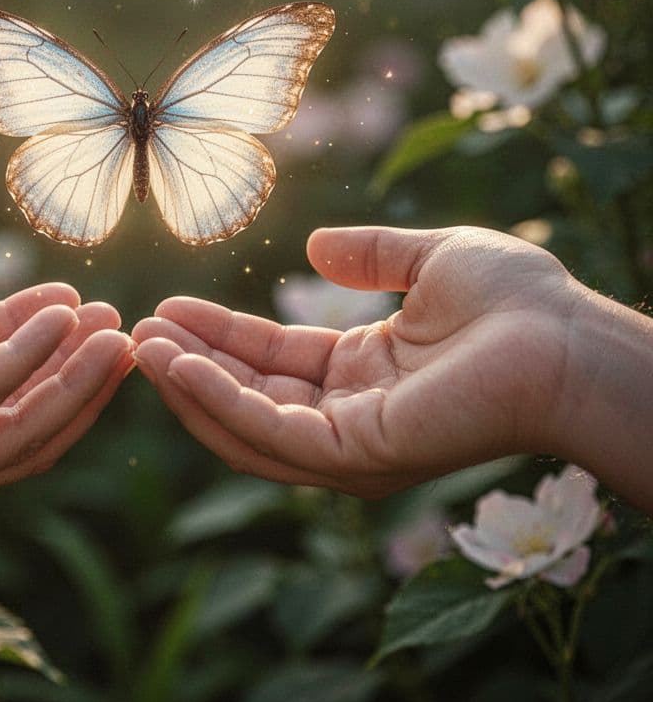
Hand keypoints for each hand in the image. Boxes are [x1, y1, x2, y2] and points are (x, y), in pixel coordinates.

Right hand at [133, 225, 652, 505]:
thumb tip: (313, 246)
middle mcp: (349, 416)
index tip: (168, 308)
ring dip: (191, 385)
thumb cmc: (516, 301)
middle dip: (192, 364)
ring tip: (142, 346)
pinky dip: (220, 399)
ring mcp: (350, 443)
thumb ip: (370, 254)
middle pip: (249, 394)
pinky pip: (270, 430)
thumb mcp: (428, 260)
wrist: (563, 337)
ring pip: (248, 422)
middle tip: (137, 331)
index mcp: (364, 374)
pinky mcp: (355, 455)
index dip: (218, 335)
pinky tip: (179, 364)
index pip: (271, 359)